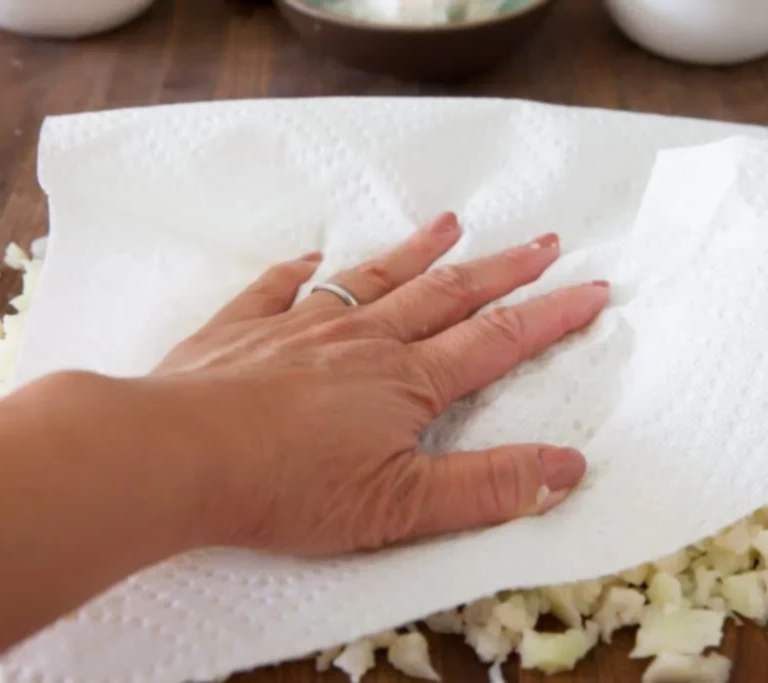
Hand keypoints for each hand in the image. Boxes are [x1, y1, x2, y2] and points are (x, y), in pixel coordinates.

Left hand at [153, 213, 608, 557]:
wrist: (177, 458)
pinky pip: (277, 290)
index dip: (550, 316)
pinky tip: (312, 257)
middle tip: (542, 240)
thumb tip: (568, 468)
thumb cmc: (290, 485)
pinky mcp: (240, 333)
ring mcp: (299, 329)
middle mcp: (362, 342)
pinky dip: (299, 272)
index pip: (497, 341)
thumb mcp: (405, 505)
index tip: (590, 289)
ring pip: (372, 281)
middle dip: (501, 269)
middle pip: (445, 295)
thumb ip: (490, 487)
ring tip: (450, 223)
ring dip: (416, 252)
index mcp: (407, 381)